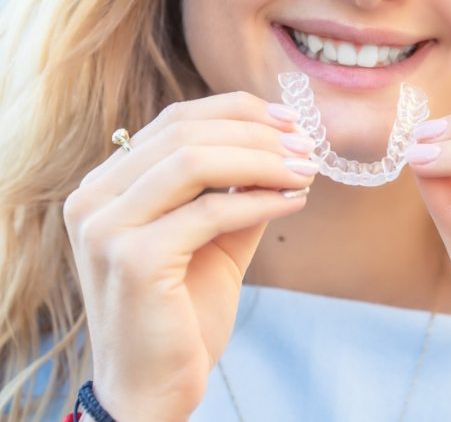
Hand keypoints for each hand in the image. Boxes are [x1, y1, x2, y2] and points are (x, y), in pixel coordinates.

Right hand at [64, 92, 318, 421]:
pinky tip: (294, 201)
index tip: (290, 119)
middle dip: (257, 133)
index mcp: (107, 184)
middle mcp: (93, 197)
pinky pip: (211, 211)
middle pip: (186, 132)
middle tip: (307, 145)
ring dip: (263, 160)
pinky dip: (261, 200)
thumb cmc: (183, 310)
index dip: (238, 110)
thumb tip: (286, 142)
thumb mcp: (214, 234)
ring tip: (305, 170)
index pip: (176, 119)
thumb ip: (237, 187)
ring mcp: (106, 227)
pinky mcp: (133, 259)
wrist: (153, 389)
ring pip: (195, 161)